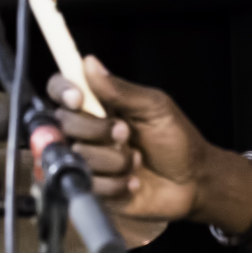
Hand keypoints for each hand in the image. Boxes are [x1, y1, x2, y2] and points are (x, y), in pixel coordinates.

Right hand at [44, 57, 216, 234]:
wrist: (192, 181)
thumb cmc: (176, 139)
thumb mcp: (154, 108)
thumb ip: (120, 90)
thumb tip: (89, 63)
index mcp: (97, 104)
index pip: (59, 89)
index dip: (62, 91)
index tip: (79, 99)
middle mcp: (86, 131)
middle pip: (63, 124)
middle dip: (98, 130)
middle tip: (126, 133)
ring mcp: (87, 161)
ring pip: (77, 156)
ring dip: (113, 160)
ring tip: (136, 161)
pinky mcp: (92, 189)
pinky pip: (89, 185)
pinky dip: (116, 184)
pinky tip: (132, 181)